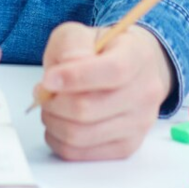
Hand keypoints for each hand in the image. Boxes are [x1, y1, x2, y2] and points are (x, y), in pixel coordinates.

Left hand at [35, 22, 170, 161]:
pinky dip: (59, 140)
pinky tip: (59, 123)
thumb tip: (60, 75)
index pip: (113, 71)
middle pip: (88, 108)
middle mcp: (145, 92)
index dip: (75, 77)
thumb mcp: (83, 34)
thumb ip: (71, 45)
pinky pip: (81, 153)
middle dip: (54, 102)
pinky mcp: (126, 147)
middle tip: (43, 92)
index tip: (48, 79)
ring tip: (50, 107)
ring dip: (53, 122)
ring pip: (81, 135)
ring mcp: (139, 124)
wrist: (131, 71)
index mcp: (137, 57)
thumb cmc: (102, 51)